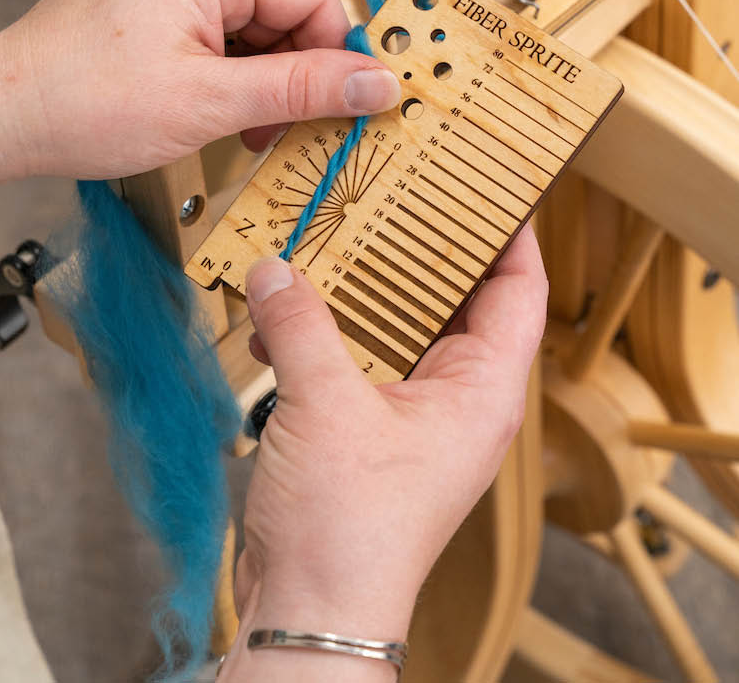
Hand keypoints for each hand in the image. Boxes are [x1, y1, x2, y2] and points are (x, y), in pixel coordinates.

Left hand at [0, 0, 399, 183]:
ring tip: (236, 122)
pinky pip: (224, 13)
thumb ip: (304, 90)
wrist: (6, 112)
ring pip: (258, 15)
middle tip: (271, 129)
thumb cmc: (85, 102)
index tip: (343, 108)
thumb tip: (380, 83)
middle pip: (287, 6)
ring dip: (259, 73)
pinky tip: (213, 98)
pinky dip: (231, 59)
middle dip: (289, 73)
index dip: (334, 59)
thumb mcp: (211, 103)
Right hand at [223, 224, 546, 681]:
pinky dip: (330, 330)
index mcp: (482, 391)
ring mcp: (416, 416)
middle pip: (457, 300)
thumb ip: (300, 326)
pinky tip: (288, 311)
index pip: (520, 291)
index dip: (513, 234)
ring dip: (366, 289)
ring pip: (402, 328)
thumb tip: (274, 270)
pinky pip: (361, 358)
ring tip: (334, 240)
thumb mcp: (326, 406)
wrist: (311, 609)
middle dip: (423, 249)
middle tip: (395, 194)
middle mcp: (459, 399)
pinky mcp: (373, 430)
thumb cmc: (350, 531)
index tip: (489, 184)